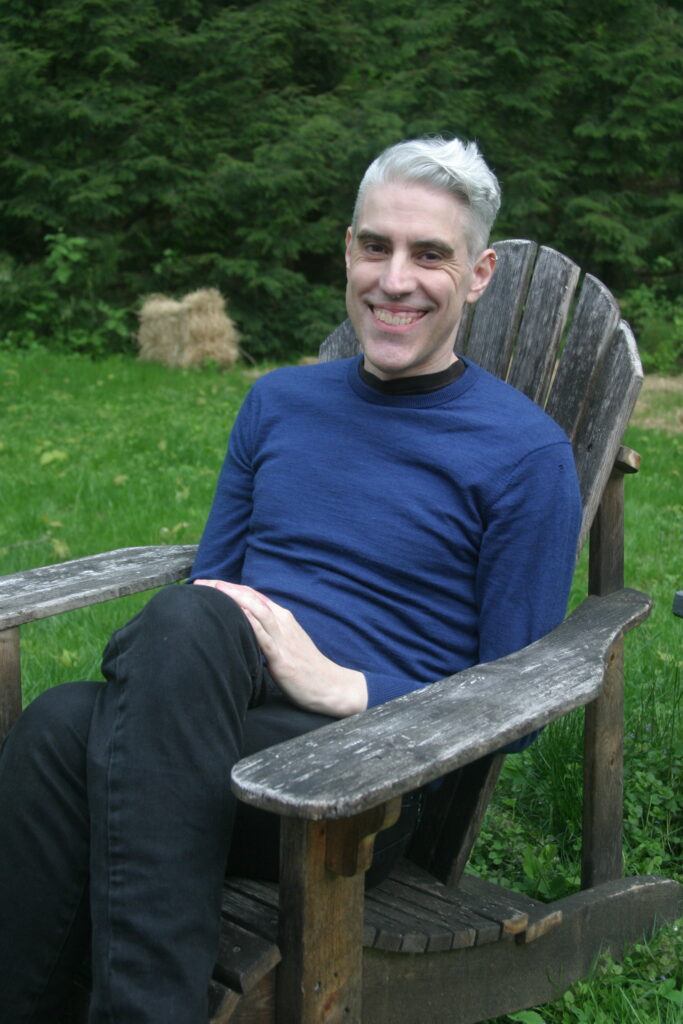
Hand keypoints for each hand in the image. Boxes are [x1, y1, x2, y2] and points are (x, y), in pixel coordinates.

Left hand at [192, 579, 367, 716]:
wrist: (329, 685)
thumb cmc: (306, 666)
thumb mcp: (286, 642)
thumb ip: (267, 632)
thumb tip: (243, 627)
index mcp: (283, 618)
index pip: (253, 595)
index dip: (230, 586)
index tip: (207, 582)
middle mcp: (282, 622)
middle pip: (251, 597)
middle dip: (225, 587)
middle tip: (200, 582)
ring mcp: (283, 639)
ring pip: (257, 610)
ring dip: (234, 598)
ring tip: (213, 590)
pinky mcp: (282, 658)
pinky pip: (264, 637)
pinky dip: (251, 623)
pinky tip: (237, 615)